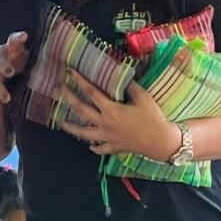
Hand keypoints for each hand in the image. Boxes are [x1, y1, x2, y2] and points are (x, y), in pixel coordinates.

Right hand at [0, 32, 29, 111]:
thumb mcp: (18, 52)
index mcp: (7, 48)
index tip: (24, 37)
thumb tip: (34, 42)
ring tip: (6, 99)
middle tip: (10, 72)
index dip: (17, 39)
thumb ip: (24, 48)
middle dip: (3, 65)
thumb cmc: (11, 57)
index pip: (12, 40)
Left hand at [59, 69, 181, 161]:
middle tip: (58, 90)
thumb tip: (123, 76)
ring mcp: (107, 137)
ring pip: (83, 133)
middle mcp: (104, 123)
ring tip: (60, 123)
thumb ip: (131, 87)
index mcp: (110, 110)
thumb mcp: (144, 98)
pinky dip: (94, 147)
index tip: (69, 72)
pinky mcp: (114, 147)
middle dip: (68, 98)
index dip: (79, 80)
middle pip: (81, 110)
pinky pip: (100, 148)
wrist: (161, 142)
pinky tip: (90, 146)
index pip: (91, 92)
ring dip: (70, 127)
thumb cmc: (153, 118)